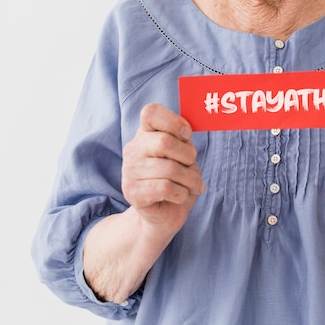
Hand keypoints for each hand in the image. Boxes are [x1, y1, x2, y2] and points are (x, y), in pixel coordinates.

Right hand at [122, 103, 205, 233]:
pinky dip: (182, 194)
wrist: (163, 213)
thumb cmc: (177, 178)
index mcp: (145, 133)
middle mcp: (133, 149)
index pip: (150, 112)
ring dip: (191, 179)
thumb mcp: (183, 154)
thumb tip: (185, 131)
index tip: (186, 135)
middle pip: (165, 142)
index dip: (173, 121)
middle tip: (192, 166)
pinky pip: (166, 188)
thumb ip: (183, 139)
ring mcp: (130, 171)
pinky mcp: (132, 193)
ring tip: (194, 185)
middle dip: (188, 156)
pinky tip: (181, 196)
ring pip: (170, 169)